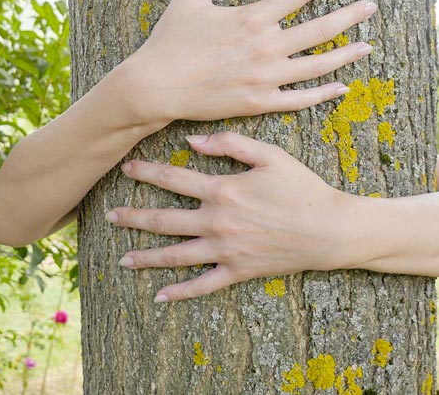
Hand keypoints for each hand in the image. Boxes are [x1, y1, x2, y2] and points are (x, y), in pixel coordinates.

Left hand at [106, 131, 350, 301]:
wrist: (329, 229)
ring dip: (146, 256)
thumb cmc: (302, 188)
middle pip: (164, 220)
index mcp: (222, 190)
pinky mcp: (238, 271)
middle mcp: (216, 222)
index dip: (146, 172)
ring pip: (176, 255)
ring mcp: (225, 250)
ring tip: (122, 259)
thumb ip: (230, 144)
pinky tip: (160, 297)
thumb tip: (192, 141)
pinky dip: (180, 292)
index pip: (174, 179)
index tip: (125, 167)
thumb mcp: (270, 155)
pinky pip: (203, 285)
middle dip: (134, 217)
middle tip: (108, 216)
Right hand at [121, 0, 375, 124]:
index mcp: (251, 18)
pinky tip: (342, 86)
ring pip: (315, 66)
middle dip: (349, 16)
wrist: (155, 87)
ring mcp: (264, 78)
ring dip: (344, 55)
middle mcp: (264, 47)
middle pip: (319, 29)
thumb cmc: (170, 39)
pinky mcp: (259, 103)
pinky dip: (323, 94)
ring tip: (367, 46)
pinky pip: (299, 99)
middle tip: (371, 6)